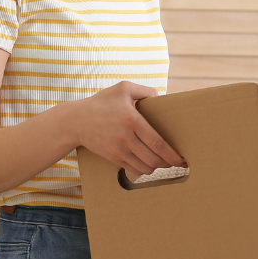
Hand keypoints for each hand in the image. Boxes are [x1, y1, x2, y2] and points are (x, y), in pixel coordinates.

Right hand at [68, 81, 186, 174]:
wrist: (76, 121)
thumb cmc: (100, 103)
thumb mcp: (122, 89)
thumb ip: (144, 90)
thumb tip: (160, 97)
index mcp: (132, 120)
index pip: (157, 143)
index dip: (172, 155)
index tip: (182, 159)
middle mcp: (126, 138)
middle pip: (154, 159)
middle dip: (168, 163)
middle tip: (176, 162)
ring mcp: (118, 150)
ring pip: (145, 168)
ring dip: (157, 167)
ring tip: (162, 162)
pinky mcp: (113, 158)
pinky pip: (134, 170)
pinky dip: (144, 170)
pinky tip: (147, 164)